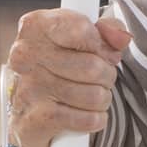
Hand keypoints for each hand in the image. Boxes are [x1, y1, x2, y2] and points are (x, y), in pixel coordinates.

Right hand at [6, 10, 132, 146]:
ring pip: (93, 96)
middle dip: (107, 75)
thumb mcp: (87, 36)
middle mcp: (25, 54)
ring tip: (91, 95)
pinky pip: (87, 120)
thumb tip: (121, 38)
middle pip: (92, 67)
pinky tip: (84, 113)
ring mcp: (27, 88)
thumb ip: (109, 29)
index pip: (81, 29)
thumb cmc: (62, 65)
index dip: (101, 44)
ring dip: (102, 98)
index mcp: (36, 26)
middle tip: (99, 77)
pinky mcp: (33, 119)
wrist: (31, 110)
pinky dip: (95, 119)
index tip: (99, 51)